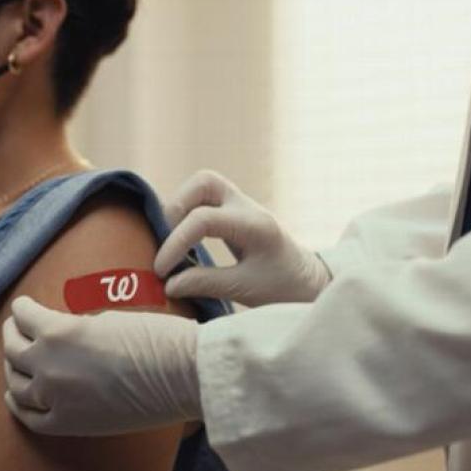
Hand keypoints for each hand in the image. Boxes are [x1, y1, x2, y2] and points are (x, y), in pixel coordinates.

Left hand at [2, 297, 201, 435]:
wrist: (184, 375)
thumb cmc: (155, 337)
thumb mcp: (107, 317)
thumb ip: (76, 326)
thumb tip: (64, 334)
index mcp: (59, 331)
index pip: (24, 317)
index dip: (22, 309)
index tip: (23, 307)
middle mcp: (49, 365)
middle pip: (13, 349)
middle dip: (13, 333)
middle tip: (16, 328)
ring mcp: (56, 398)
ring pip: (16, 383)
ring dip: (12, 367)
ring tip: (16, 360)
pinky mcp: (69, 424)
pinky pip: (30, 417)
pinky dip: (18, 404)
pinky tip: (16, 396)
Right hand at [155, 170, 330, 306]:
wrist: (309, 280)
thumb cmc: (284, 286)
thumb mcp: (246, 289)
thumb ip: (205, 283)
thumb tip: (168, 284)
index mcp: (254, 225)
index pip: (203, 220)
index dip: (175, 243)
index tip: (161, 270)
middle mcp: (247, 206)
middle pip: (204, 182)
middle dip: (176, 207)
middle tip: (165, 240)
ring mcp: (241, 205)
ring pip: (203, 184)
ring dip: (180, 206)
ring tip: (170, 239)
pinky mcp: (235, 211)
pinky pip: (205, 198)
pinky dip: (186, 213)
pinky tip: (181, 240)